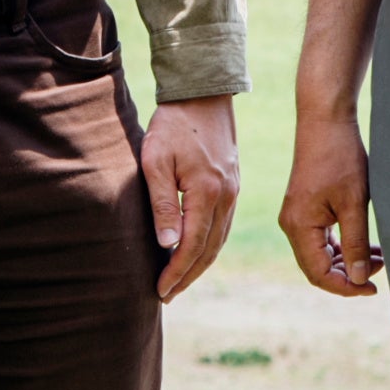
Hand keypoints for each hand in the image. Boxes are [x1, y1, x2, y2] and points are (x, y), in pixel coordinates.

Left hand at [143, 96, 241, 301]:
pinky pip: (223, 226)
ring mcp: (233, 192)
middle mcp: (226, 197)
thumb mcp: (156, 161)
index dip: (176, 272)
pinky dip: (210, 246)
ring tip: (179, 281)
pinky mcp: (232, 185)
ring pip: (219, 240)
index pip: (192, 246)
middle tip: (167, 295)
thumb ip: (163, 204)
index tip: (159, 290)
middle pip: (209, 250)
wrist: (202, 94)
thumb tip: (169, 246)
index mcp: (207, 192)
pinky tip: (196, 251)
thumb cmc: (172, 125)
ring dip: (199, 264)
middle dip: (187, 276)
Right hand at [277, 108, 384, 296]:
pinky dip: (343, 246)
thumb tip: (360, 279)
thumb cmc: (341, 157)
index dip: (347, 287)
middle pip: (318, 268)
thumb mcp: (355, 203)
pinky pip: (321, 239)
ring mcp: (297, 216)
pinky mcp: (305, 208)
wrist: (325, 120)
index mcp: (299, 227)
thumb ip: (356, 244)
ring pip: (321, 254)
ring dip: (348, 260)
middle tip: (381, 269)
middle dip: (350, 275)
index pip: (319, 274)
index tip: (374, 288)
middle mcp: (292, 225)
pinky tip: (367, 243)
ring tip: (379, 256)